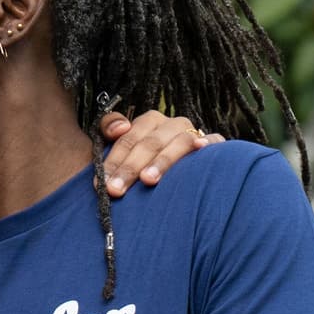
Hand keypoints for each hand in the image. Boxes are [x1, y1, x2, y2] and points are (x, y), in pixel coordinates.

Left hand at [93, 110, 221, 196]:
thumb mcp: (123, 148)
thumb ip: (109, 129)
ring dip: (162, 161)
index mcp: (149, 122)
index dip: (113, 160)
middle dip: (130, 168)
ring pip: (178, 142)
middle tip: (115, 190)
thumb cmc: (143, 163)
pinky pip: (214, 140)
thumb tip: (120, 128)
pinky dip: (209, 143)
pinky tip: (201, 147)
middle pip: (149, 143)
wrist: (185, 172)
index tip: (100, 184)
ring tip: (148, 180)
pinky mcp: (214, 143)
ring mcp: (193, 133)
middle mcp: (171, 125)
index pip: (128, 138)